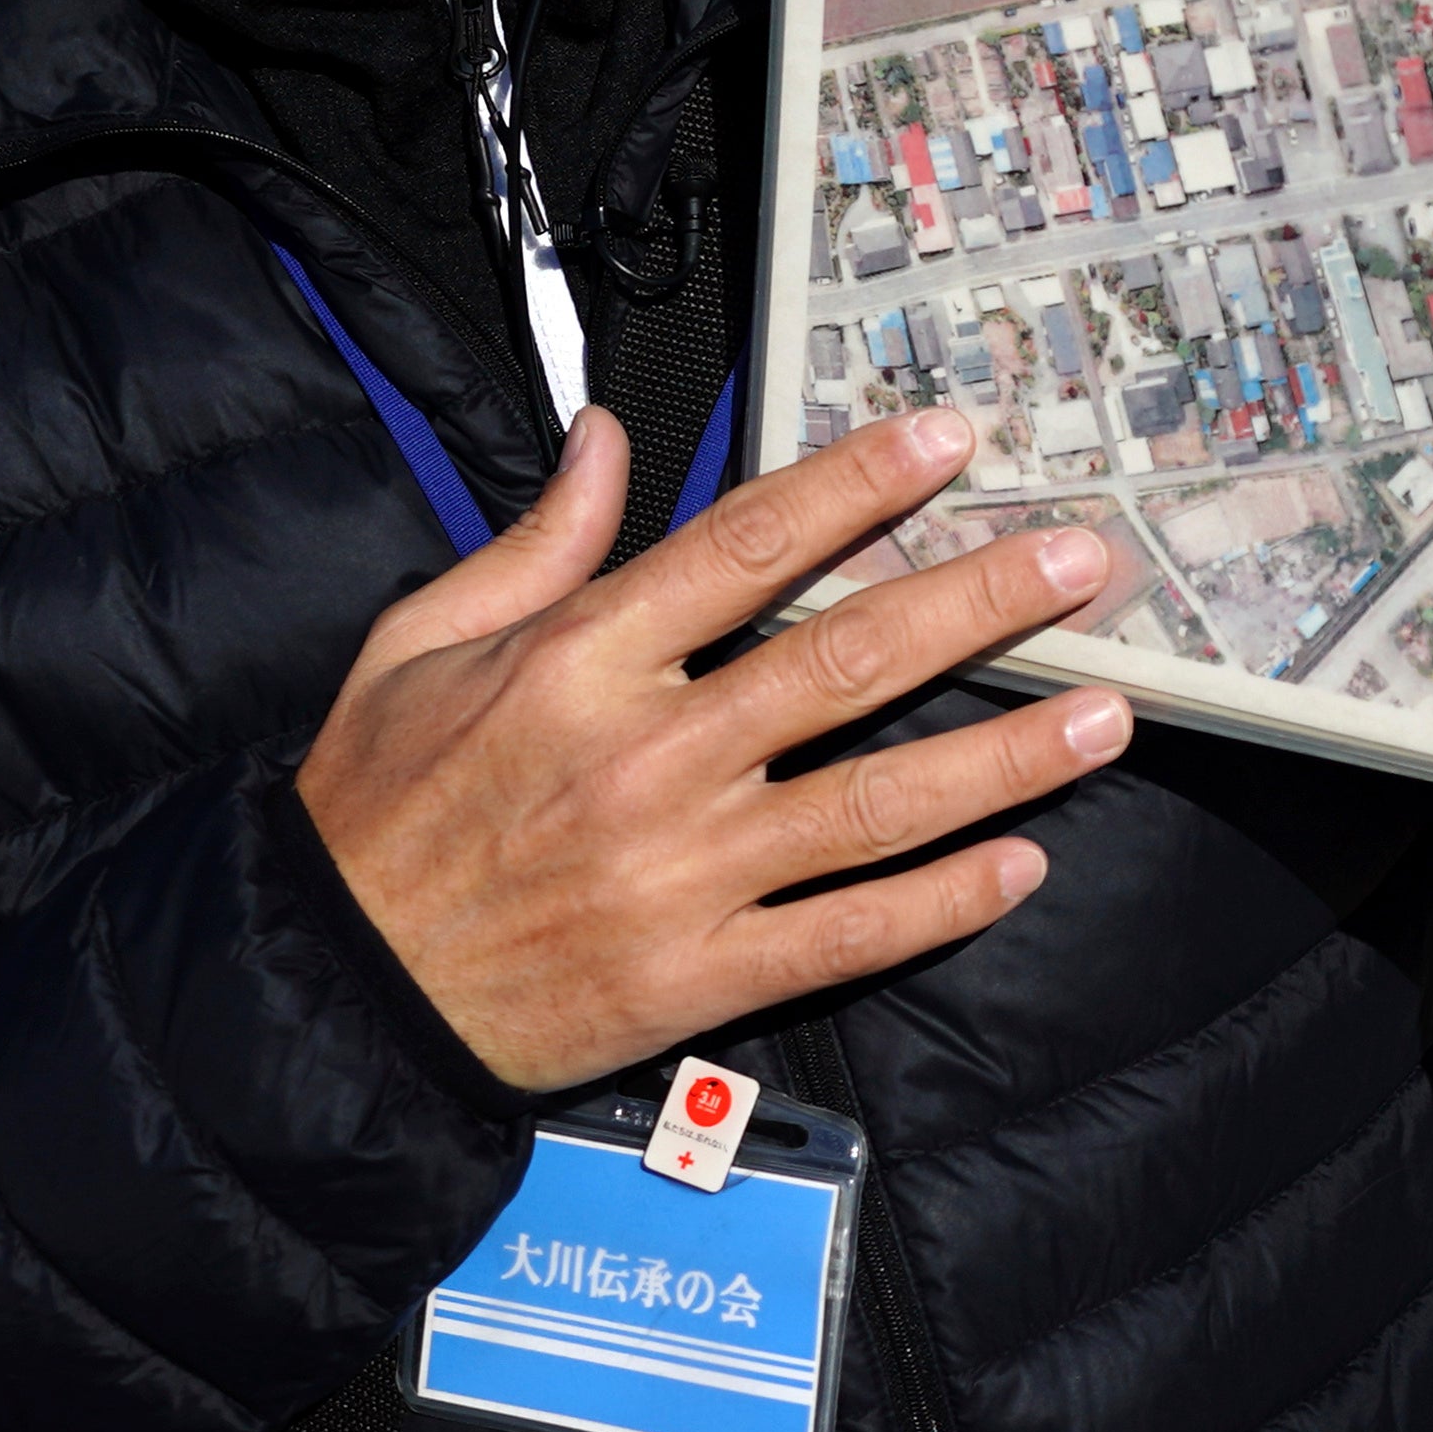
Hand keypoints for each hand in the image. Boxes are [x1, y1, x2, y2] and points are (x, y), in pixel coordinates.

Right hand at [297, 406, 1134, 1094]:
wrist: (330, 991)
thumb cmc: (375, 809)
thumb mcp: (422, 643)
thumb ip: (537, 542)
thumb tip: (610, 440)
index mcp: (578, 659)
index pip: (747, 547)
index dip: (857, 486)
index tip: (946, 442)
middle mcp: (646, 757)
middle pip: (846, 662)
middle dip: (977, 604)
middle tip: (1079, 565)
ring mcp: (681, 873)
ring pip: (876, 802)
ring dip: (1002, 757)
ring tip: (1102, 713)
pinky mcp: (697, 975)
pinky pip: (846, 934)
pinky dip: (942, 902)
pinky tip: (1021, 863)